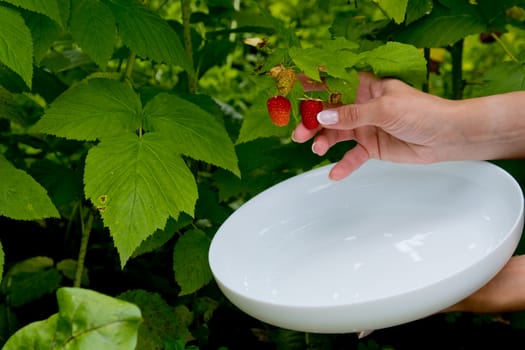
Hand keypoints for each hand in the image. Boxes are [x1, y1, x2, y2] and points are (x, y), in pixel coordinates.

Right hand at [292, 72, 460, 179]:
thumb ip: (352, 114)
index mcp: (366, 87)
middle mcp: (362, 106)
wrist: (447, 137)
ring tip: (316, 149)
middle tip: (299, 133)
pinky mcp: (372, 147)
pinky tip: (334, 174)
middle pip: (330, 112)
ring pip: (337, 134)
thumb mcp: (385, 109)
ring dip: (324, 141)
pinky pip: (352, 156)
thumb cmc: (422, 112)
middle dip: (313, 122)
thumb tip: (322, 117)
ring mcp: (366, 127)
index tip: (292, 91)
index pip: (335, 83)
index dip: (313, 86)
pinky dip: (343, 165)